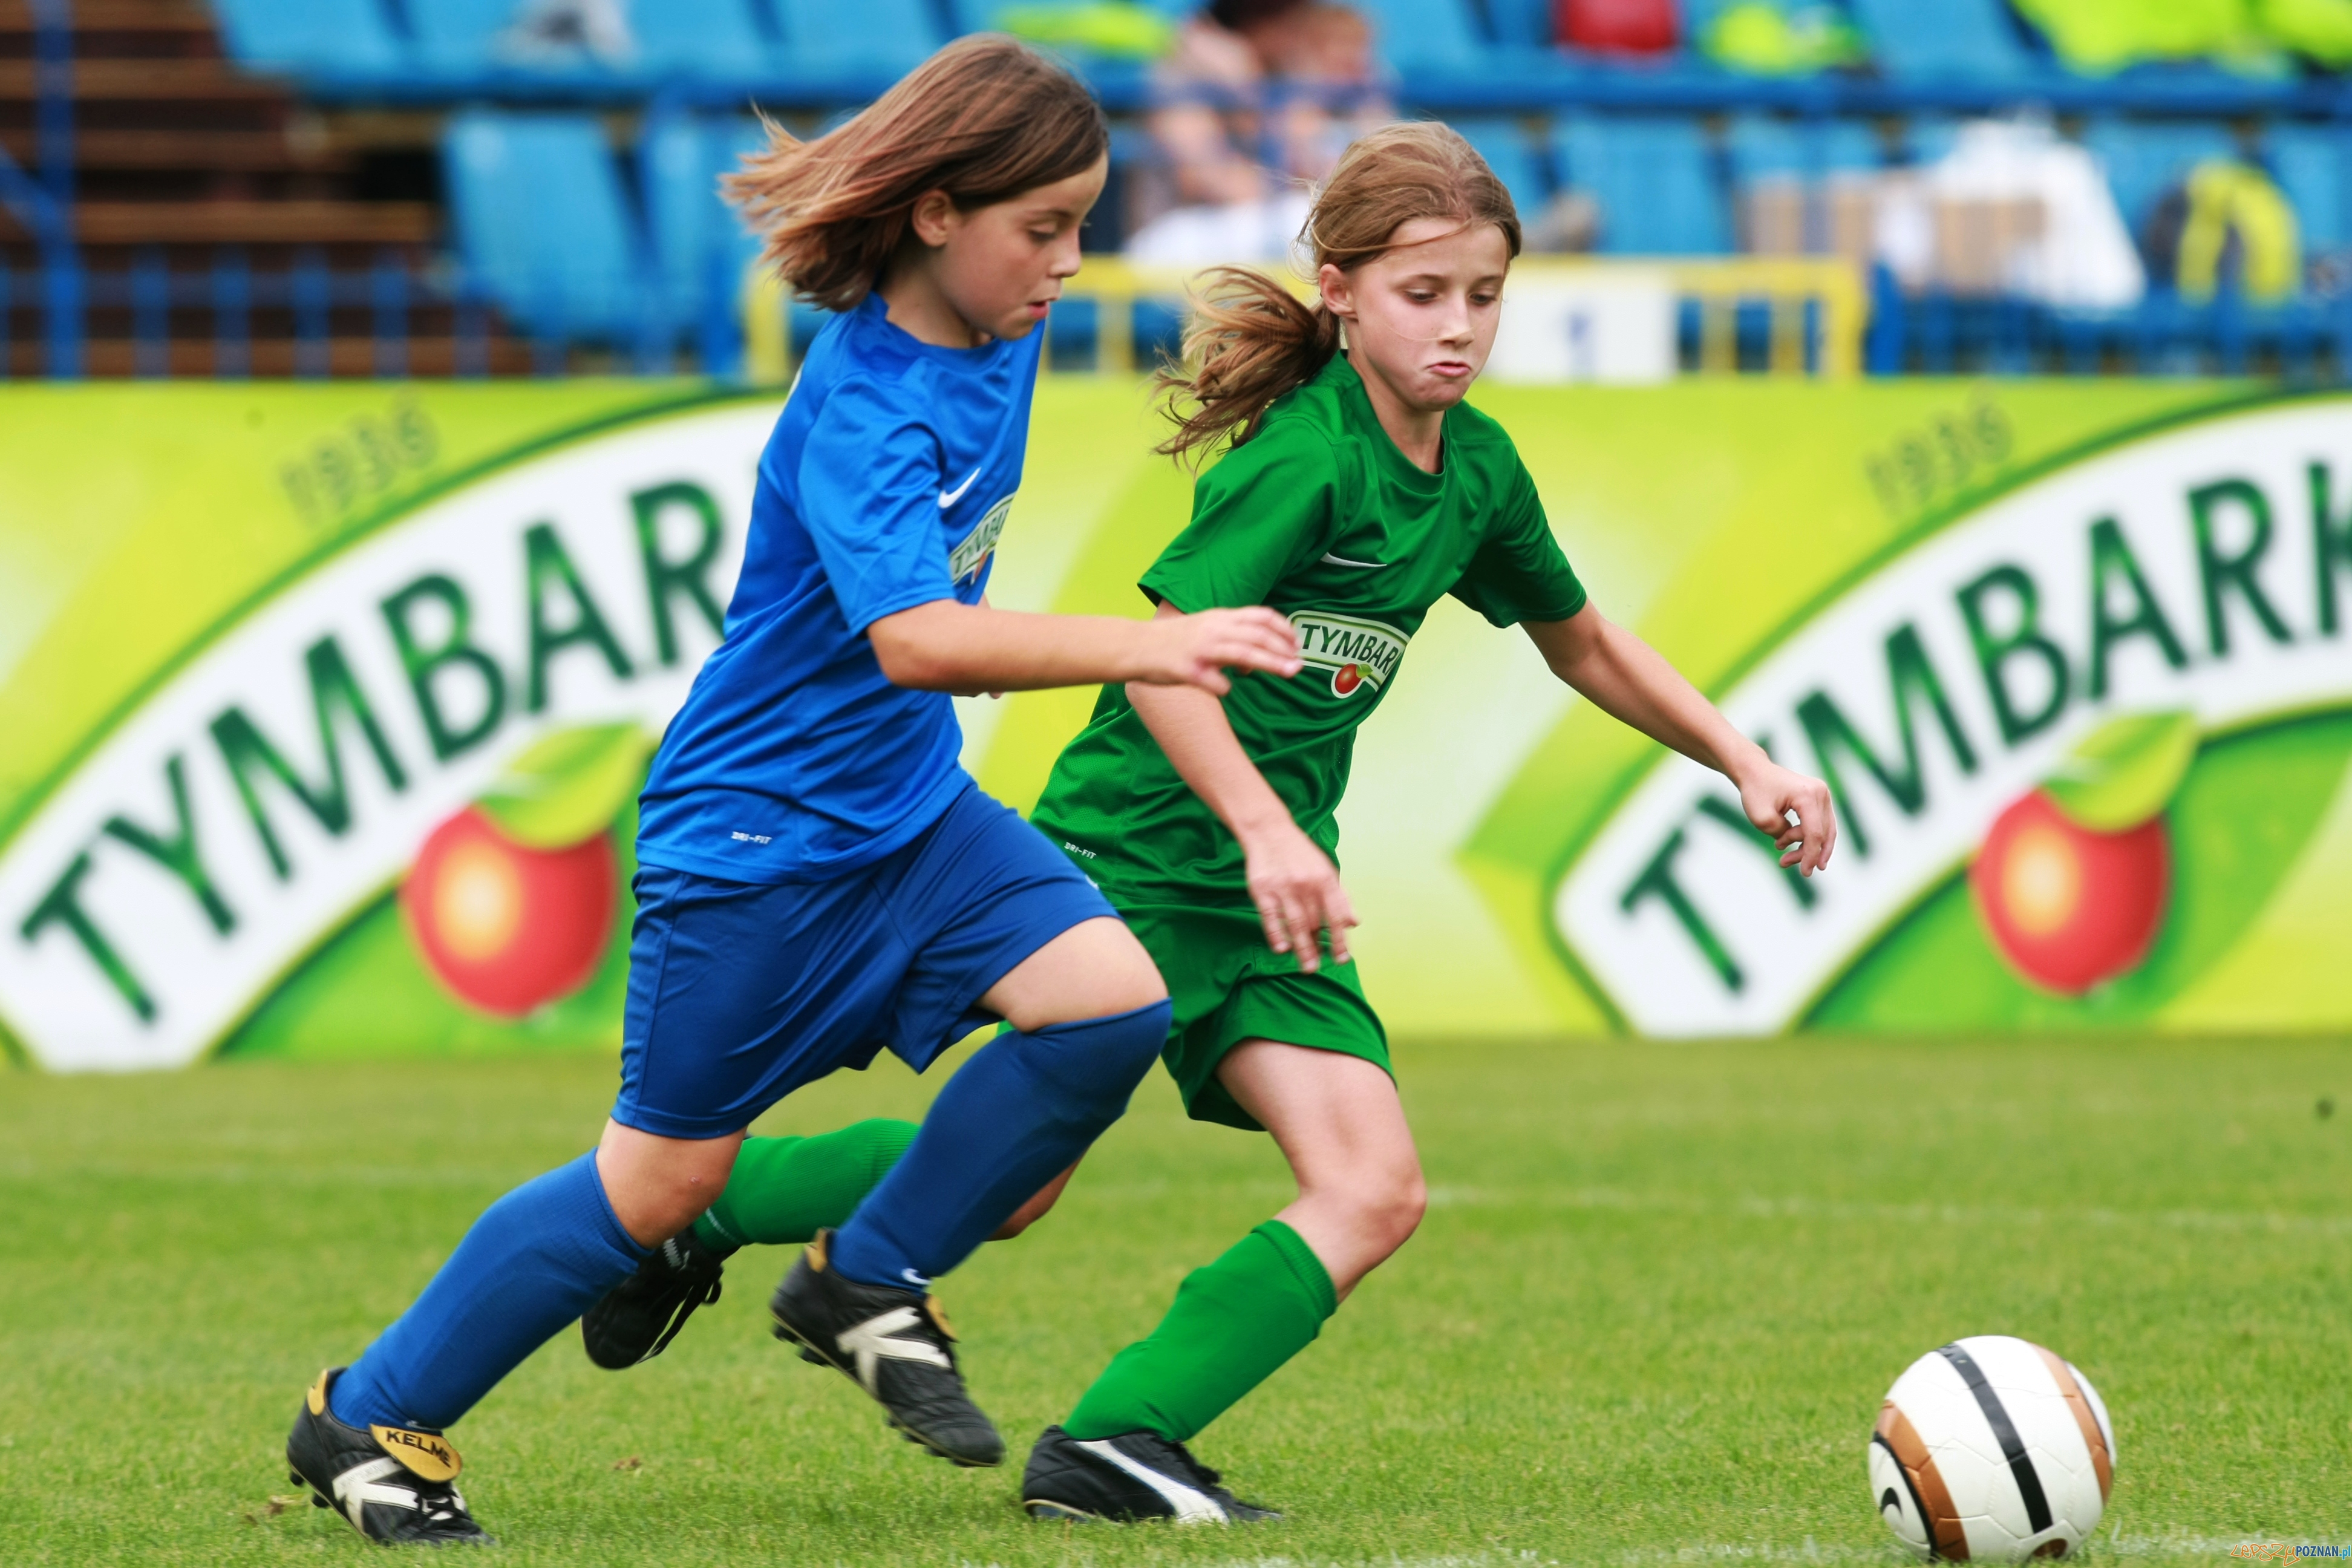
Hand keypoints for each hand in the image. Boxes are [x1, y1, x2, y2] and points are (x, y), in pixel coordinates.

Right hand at [1136, 607, 1301, 694]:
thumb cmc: (1171, 642)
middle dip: (1283, 649)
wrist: (1134, 646)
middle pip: (1258, 636)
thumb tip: (1253, 666)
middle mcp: (1213, 630)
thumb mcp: (1204, 631)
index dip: (1283, 629)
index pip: (1260, 616)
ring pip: (1244, 654)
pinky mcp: (1187, 669)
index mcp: (1219, 618)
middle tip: (1299, 665)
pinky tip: (1225, 689)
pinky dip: (1225, 686)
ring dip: (1271, 664)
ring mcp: (1201, 649)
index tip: (1297, 643)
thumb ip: (1231, 641)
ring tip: (1289, 673)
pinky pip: (1215, 682)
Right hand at [1239, 817, 1356, 972]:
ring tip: (1307, 966)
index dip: (1341, 939)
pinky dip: (1276, 933)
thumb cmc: (1300, 854)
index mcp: (1325, 879)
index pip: (1337, 915)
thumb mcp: (1326, 871)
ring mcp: (1284, 887)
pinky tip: (1282, 948)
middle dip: (1318, 947)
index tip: (1343, 959)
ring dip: (1303, 947)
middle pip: (1316, 923)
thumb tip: (1354, 923)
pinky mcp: (1262, 889)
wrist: (1269, 830)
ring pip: (1296, 923)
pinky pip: (1270, 916)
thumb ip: (1341, 898)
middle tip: (1318, 968)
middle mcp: (1306, 884)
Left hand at [1736, 758, 1836, 875]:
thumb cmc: (1755, 791)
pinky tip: (1789, 844)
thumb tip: (1798, 844)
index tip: (1805, 872)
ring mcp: (1822, 794)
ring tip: (1783, 856)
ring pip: (1823, 830)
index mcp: (1807, 795)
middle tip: (1784, 863)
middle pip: (1822, 833)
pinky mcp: (1819, 798)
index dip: (1811, 855)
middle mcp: (1820, 793)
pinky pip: (1820, 824)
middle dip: (1807, 853)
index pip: (1814, 833)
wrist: (1755, 771)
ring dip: (1806, 847)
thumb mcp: (1761, 819)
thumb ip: (1782, 834)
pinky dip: (1807, 837)